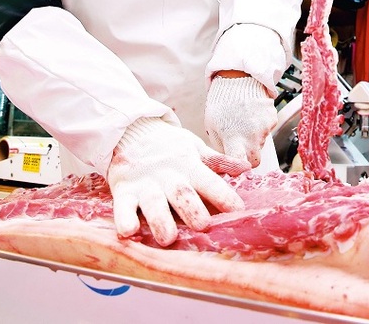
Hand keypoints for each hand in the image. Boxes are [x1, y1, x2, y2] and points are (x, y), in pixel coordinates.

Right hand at [107, 118, 248, 246]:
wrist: (131, 129)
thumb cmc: (167, 144)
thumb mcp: (194, 147)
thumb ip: (217, 161)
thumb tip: (246, 167)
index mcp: (188, 166)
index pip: (208, 181)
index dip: (223, 195)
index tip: (237, 210)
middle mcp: (168, 176)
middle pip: (181, 194)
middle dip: (192, 210)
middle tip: (202, 226)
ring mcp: (144, 184)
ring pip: (153, 204)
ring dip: (160, 221)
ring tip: (167, 238)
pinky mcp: (123, 190)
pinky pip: (122, 207)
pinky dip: (124, 219)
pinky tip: (128, 232)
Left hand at [204, 75, 276, 167]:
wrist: (238, 79)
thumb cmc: (221, 102)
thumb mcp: (212, 125)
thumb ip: (220, 145)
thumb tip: (225, 159)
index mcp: (234, 139)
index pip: (241, 164)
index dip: (240, 169)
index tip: (237, 168)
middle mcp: (252, 136)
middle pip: (255, 160)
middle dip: (249, 157)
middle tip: (240, 146)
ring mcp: (264, 128)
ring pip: (261, 143)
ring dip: (253, 138)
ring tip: (243, 123)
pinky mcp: (272, 119)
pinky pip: (267, 130)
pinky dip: (260, 126)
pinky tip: (251, 115)